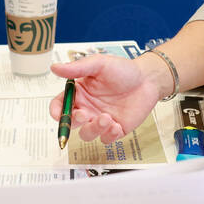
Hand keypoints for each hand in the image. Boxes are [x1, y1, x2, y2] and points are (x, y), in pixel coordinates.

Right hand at [46, 54, 162, 142]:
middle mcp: (87, 108)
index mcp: (80, 93)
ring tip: (107, 118)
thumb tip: (54, 67)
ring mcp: (100, 120)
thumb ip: (77, 68)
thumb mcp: (99, 64)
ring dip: (93, 129)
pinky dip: (109, 135)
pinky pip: (105, 139)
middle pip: (71, 123)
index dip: (56, 111)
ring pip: (86, 134)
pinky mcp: (114, 129)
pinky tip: (116, 125)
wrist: (148, 79)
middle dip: (74, 122)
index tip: (58, 114)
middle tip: (84, 114)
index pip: (60, 105)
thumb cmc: (124, 69)